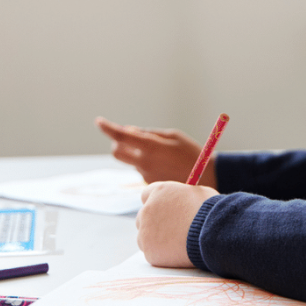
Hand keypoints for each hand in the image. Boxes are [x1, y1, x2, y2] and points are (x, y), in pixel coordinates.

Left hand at [95, 118, 216, 187]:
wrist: (205, 178)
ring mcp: (145, 175)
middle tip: (128, 138)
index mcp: (151, 147)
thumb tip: (130, 132)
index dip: (108, 128)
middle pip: (117, 152)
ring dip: (138, 153)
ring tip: (163, 154)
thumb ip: (150, 134)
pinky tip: (166, 164)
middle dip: (118, 143)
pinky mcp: (149, 183)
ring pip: (131, 160)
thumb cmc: (190, 153)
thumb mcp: (173, 136)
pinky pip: (141, 169)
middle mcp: (144, 163)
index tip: (100, 121)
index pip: (122, 136)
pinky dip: (147, 163)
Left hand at [136, 181, 217, 267]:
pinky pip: (152, 252)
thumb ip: (184, 196)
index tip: (163, 209)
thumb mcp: (198, 194)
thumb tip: (183, 200)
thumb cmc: (210, 212)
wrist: (212, 234)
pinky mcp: (149, 251)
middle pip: (143, 216)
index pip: (147, 194)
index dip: (156, 202)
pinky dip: (162, 254)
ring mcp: (146, 231)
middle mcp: (148, 209)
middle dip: (154, 222)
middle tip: (169, 229)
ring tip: (177, 243)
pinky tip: (178, 253)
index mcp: (160, 192)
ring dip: (156, 239)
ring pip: (145, 236)